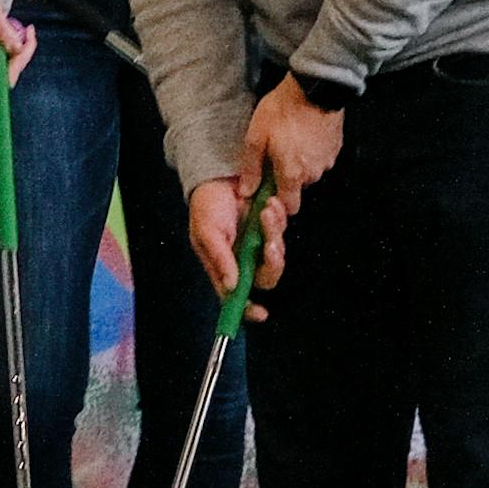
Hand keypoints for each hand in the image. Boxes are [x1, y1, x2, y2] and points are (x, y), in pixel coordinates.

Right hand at [188, 177, 287, 320]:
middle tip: (269, 243)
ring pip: (276, 252)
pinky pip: (282, 230)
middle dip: (272, 262)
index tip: (260, 313)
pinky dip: (279, 218)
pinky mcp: (270, 227)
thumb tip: (231, 285)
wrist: (219, 174)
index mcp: (223, 267)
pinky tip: (269, 202)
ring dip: (274, 232)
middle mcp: (242, 260)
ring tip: (265, 209)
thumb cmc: (207, 204)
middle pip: (265, 278)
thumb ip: (219, 257)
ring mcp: (257, 244)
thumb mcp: (207, 230)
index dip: (248, 309)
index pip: (236, 297)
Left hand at [238, 75, 343, 219]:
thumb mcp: (256, 137)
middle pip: (298, 188)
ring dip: (299, 163)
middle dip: (286, 177)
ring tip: (288, 140)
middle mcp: (313, 172)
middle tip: (273, 156)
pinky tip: (301, 134)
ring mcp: (327, 159)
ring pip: (310, 172)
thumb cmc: (284, 109)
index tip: (267, 190)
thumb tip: (246, 191)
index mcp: (293, 174)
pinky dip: (311, 151)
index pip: (290, 207)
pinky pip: (320, 157)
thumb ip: (251, 168)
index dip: (278, 203)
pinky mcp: (336, 146)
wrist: (315, 87)